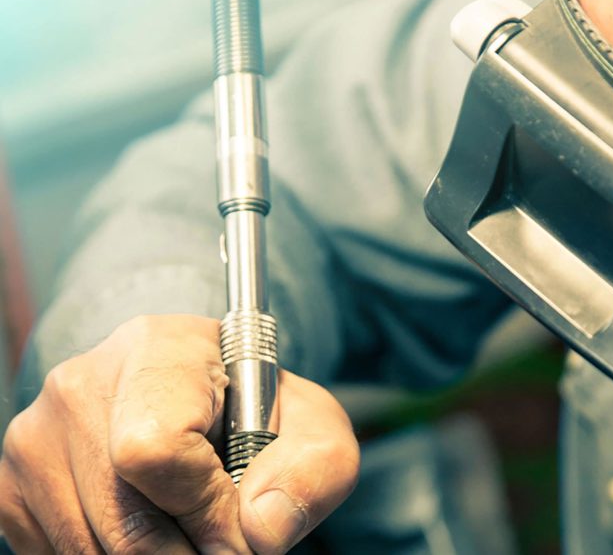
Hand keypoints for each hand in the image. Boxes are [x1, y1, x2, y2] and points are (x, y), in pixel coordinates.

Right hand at [0, 315, 359, 553]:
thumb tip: (260, 533)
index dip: (204, 509)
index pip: (154, 448)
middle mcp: (82, 384)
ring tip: (192, 531)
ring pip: (88, 548)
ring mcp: (38, 435)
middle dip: (184, 553)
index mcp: (158, 349)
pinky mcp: (15, 482)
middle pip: (120, 517)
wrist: (201, 398)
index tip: (239, 529)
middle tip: (220, 545)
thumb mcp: (314, 427)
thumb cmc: (259, 411)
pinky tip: (154, 532)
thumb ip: (312, 473)